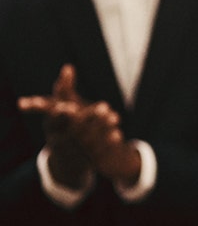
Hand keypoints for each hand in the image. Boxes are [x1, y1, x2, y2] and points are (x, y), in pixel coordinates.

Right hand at [19, 64, 140, 184]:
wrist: (70, 154)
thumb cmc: (64, 121)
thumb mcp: (62, 105)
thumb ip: (64, 88)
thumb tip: (68, 67)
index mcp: (52, 127)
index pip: (54, 120)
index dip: (62, 114)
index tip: (71, 107)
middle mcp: (60, 140)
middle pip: (74, 130)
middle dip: (89, 118)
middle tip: (104, 105)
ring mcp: (74, 151)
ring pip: (87, 141)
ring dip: (101, 128)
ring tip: (115, 117)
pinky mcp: (88, 159)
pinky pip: (98, 152)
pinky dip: (107, 142)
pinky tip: (118, 134)